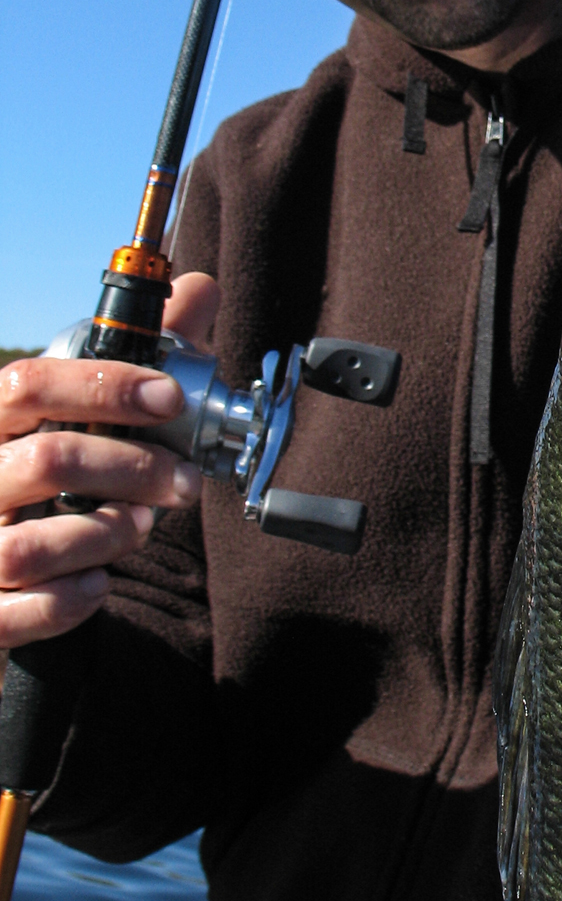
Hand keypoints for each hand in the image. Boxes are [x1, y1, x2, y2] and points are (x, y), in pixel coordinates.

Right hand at [0, 273, 220, 649]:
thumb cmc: (32, 479)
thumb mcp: (73, 413)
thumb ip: (136, 355)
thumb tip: (200, 288)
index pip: (28, 385)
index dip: (104, 385)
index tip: (170, 397)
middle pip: (49, 461)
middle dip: (135, 470)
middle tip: (185, 481)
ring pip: (34, 543)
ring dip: (108, 536)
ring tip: (142, 527)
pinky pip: (20, 612)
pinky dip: (70, 601)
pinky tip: (97, 584)